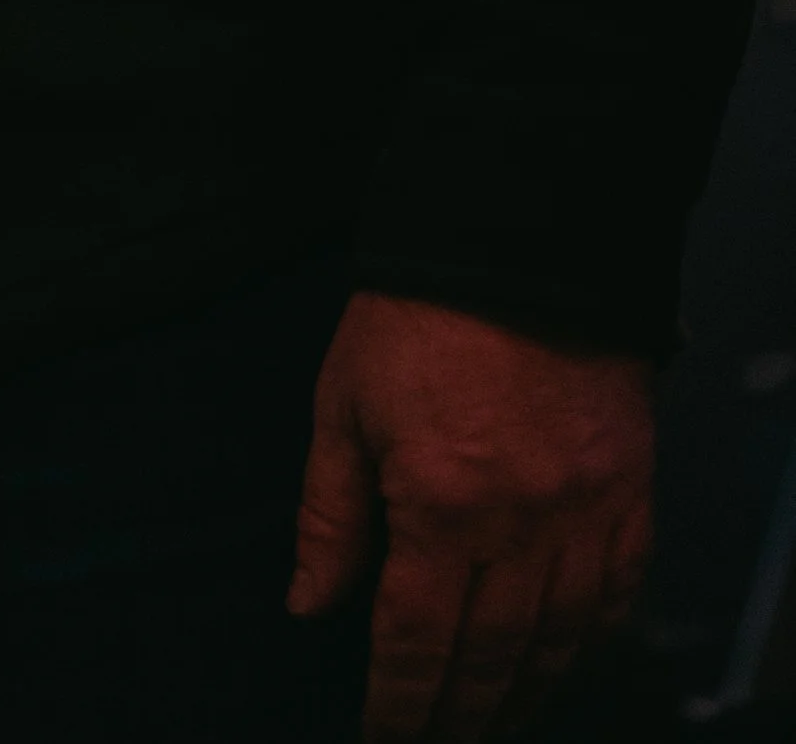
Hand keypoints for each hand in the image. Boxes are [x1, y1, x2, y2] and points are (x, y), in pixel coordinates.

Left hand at [289, 292, 652, 739]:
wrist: (516, 243)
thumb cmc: (415, 316)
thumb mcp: (342, 403)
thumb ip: (328, 513)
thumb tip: (309, 602)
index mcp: (440, 504)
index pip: (415, 639)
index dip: (397, 703)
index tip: (382, 737)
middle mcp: (521, 524)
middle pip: (492, 656)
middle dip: (460, 717)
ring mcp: (584, 511)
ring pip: (560, 639)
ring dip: (526, 694)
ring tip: (496, 723)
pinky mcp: (629, 490)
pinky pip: (618, 591)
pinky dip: (592, 638)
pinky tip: (567, 658)